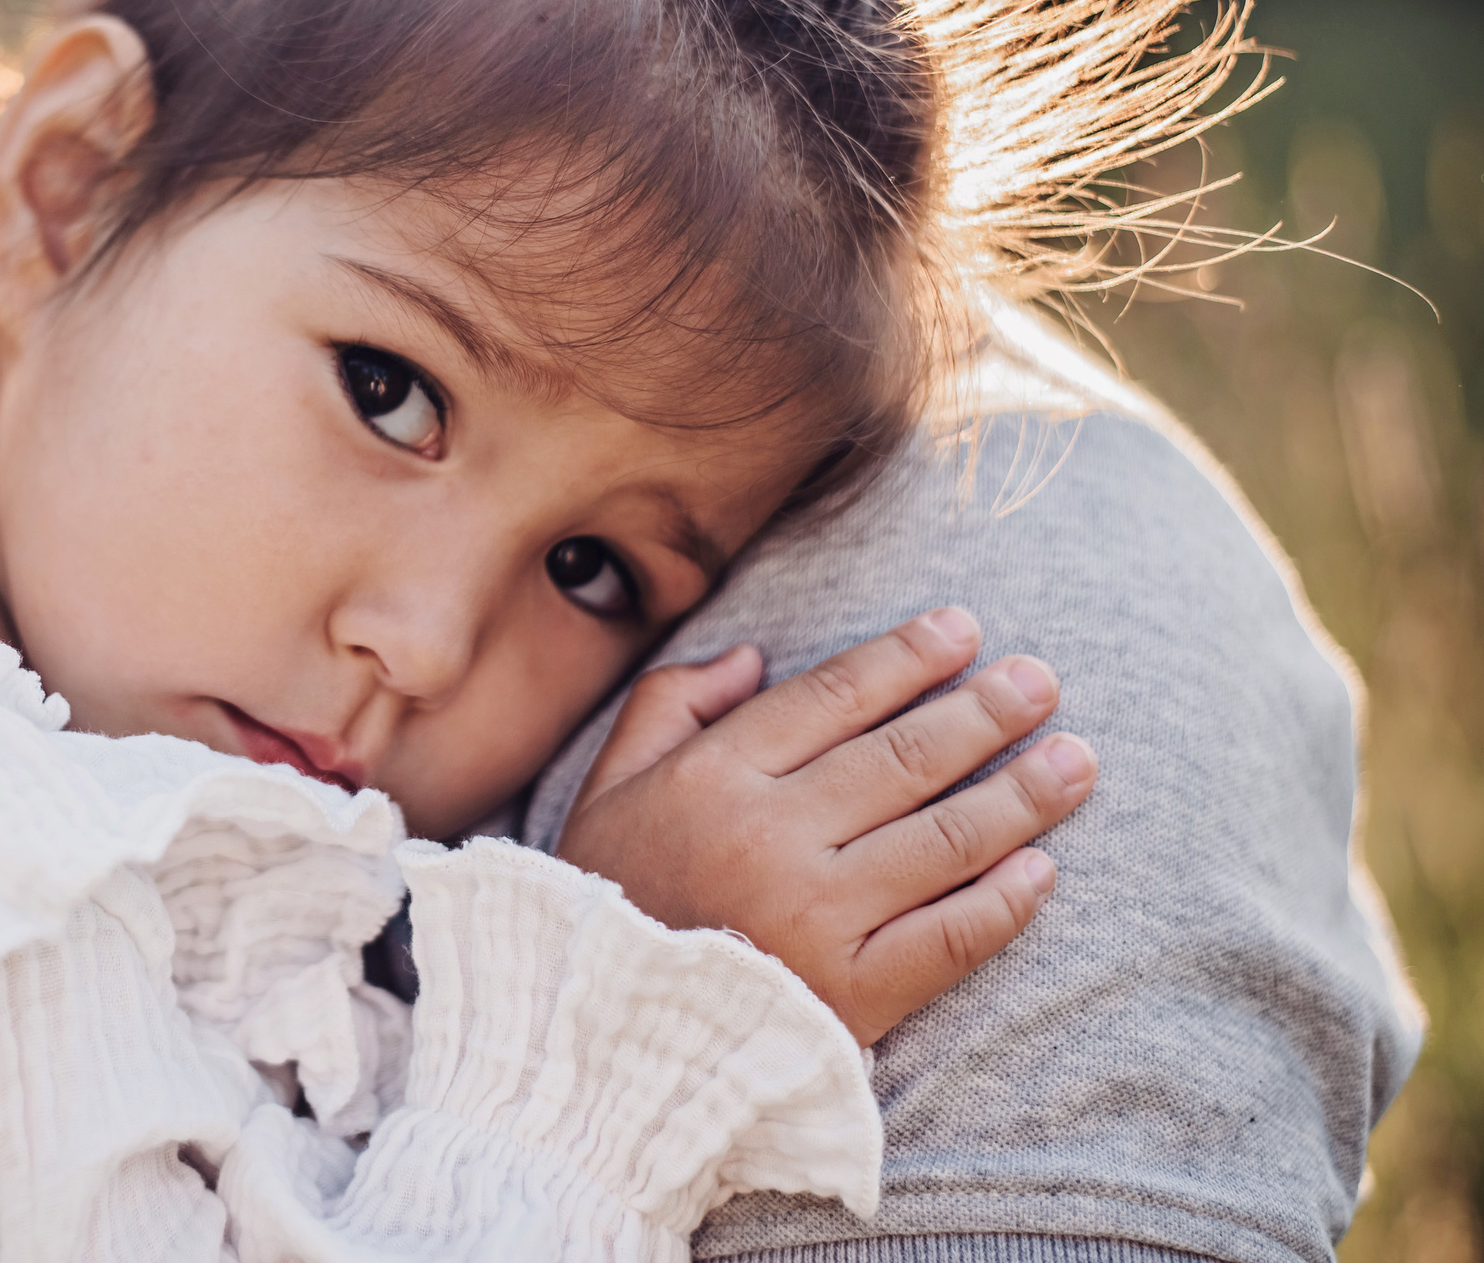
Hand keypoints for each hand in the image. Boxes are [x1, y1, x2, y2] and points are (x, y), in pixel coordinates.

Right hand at [556, 608, 1096, 1045]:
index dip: (907, 657)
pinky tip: (1043, 869)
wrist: (598, 1044)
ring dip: (1021, 794)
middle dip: (985, 710)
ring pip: (944, 838)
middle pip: (905, 757)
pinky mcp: (853, 995)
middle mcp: (772, 836)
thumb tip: (754, 655)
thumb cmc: (609, 901)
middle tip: (1043, 681)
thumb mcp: (606, 787)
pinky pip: (950, 937)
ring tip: (1076, 760)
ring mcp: (818, 917)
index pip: (835, 696)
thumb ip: (670, 705)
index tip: (965, 629)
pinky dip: (1004, 901)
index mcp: (713, 777)